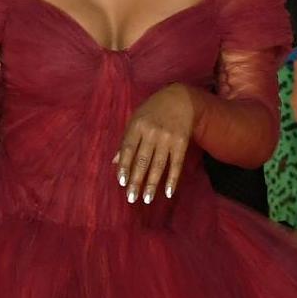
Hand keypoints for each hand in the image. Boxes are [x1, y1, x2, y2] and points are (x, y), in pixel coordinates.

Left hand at [115, 84, 195, 204]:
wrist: (180, 98)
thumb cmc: (153, 110)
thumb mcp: (136, 119)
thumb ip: (126, 140)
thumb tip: (115, 162)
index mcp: (137, 125)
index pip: (128, 149)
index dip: (124, 166)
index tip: (121, 182)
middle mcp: (151, 132)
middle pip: (142, 160)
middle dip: (136, 181)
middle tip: (131, 198)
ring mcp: (167, 137)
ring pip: (158, 165)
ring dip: (152, 184)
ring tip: (147, 199)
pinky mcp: (181, 142)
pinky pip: (176, 163)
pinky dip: (172, 179)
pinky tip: (168, 192)